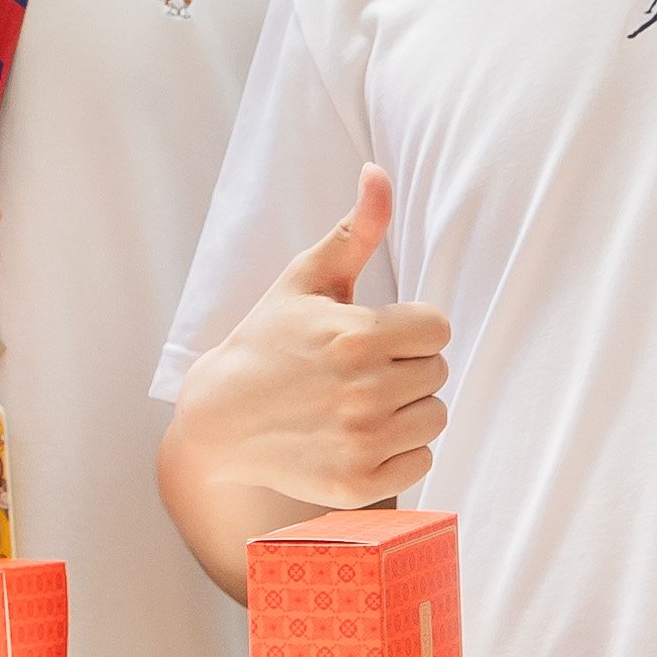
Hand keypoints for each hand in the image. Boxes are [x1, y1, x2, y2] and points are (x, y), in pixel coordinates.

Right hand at [169, 168, 450, 509]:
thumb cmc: (267, 341)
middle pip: (437, 373)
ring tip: (360, 404)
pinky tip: (358, 438)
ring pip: (434, 418)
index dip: (409, 330)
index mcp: (358, 335)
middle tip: (358, 372)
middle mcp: (364, 390)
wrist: (218, 419)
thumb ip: (354, 231)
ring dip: (407, 411)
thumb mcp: (304, 280)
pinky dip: (399, 452)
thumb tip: (379, 172)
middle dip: (405, 368)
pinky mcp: (358, 483)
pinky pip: (421, 461)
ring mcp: (361, 441)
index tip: (373, 337)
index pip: (437, 329)